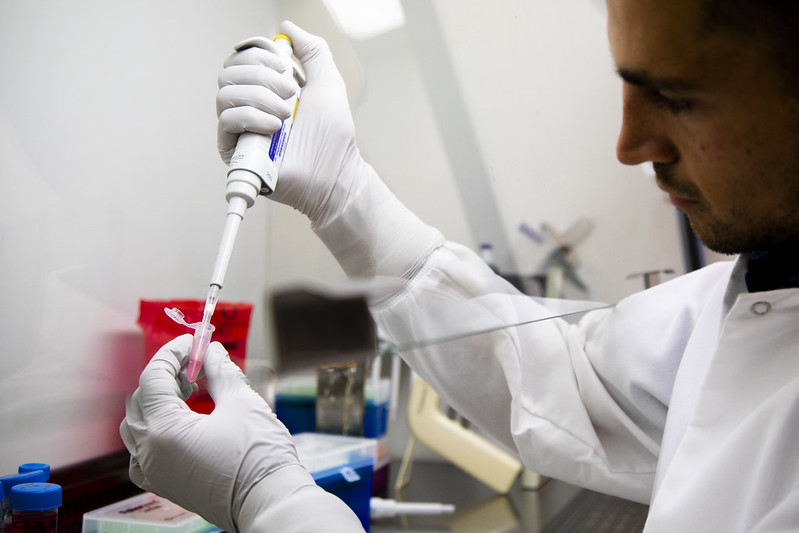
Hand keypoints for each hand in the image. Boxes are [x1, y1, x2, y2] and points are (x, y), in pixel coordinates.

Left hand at [120, 335, 310, 531]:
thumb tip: (212, 352)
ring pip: (138, 425)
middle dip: (166, 376)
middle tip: (196, 363)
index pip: (154, 377)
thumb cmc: (259, 455)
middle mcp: (149, 453)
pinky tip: (184, 420)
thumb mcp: (241, 402)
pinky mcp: (163, 483)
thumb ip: (219, 372)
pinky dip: (157, 428)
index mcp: (163, 430)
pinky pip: (144, 449)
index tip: (194, 343)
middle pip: (141, 399)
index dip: (173, 353)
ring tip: (190, 390)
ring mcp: (153, 472)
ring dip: (158, 401)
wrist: (270, 502)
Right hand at [217, 21, 373, 229]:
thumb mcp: (328, 81)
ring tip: (287, 114)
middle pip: (230, 70)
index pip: (242, 57)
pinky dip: (252, 117)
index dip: (260, 53)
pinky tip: (276, 127)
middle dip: (262, 75)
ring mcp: (240, 128)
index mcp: (266, 88)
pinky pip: (226, 119)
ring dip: (261, 97)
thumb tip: (286, 26)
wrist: (334, 172)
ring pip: (225, 92)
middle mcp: (249, 105)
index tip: (285, 66)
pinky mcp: (234, 150)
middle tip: (291, 92)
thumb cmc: (333, 135)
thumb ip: (312, 50)